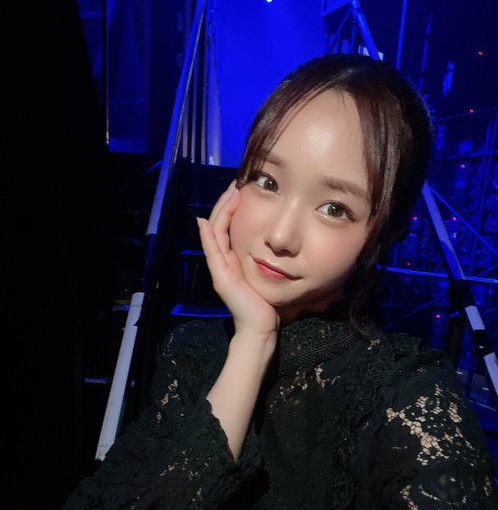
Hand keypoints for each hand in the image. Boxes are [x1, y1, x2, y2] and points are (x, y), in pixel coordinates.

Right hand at [197, 181, 279, 338]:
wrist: (261, 327)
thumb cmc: (268, 303)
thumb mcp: (268, 274)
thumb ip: (269, 259)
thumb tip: (281, 244)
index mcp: (234, 259)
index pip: (229, 226)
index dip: (233, 206)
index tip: (243, 188)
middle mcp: (224, 261)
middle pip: (219, 224)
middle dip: (227, 202)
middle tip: (235, 182)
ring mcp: (220, 269)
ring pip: (214, 233)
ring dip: (220, 212)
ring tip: (229, 193)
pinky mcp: (221, 278)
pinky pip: (212, 253)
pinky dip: (207, 237)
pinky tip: (205, 223)